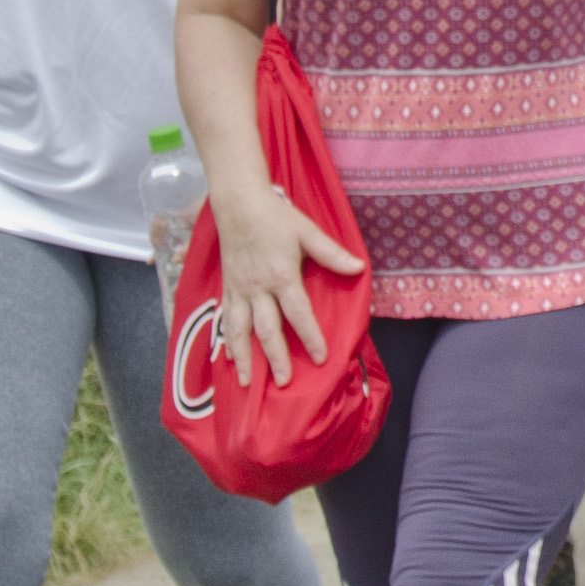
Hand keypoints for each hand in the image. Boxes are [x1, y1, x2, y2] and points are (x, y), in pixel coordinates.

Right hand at [213, 180, 367, 384]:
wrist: (238, 203)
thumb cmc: (276, 216)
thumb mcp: (308, 231)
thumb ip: (332, 254)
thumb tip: (359, 268)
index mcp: (281, 276)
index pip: (298, 314)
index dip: (311, 337)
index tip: (321, 358)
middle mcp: (257, 289)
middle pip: (267, 330)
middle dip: (276, 358)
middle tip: (283, 383)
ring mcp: (239, 290)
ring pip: (239, 331)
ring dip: (244, 358)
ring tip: (247, 382)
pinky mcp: (226, 288)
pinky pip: (225, 319)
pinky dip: (226, 341)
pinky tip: (228, 358)